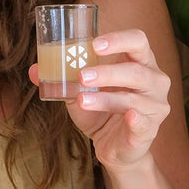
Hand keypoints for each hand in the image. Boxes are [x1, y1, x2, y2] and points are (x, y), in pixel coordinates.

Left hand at [30, 29, 170, 170]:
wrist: (114, 149)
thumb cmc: (101, 113)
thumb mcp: (79, 93)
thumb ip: (62, 80)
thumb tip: (34, 70)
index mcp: (140, 63)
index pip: (138, 41)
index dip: (119, 39)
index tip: (94, 44)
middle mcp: (154, 81)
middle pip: (136, 70)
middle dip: (107, 72)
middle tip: (82, 76)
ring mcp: (155, 106)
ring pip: (133, 98)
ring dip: (105, 98)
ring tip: (81, 99)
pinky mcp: (150, 129)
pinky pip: (143, 121)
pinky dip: (135, 118)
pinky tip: (127, 115)